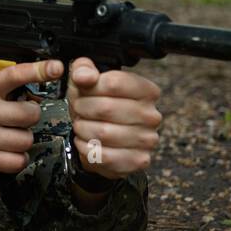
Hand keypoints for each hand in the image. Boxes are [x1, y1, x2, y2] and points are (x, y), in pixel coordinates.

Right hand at [0, 59, 60, 173]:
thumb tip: (23, 73)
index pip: (15, 74)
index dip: (39, 70)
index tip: (57, 68)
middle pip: (30, 114)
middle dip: (29, 116)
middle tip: (20, 117)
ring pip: (26, 139)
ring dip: (23, 138)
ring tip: (11, 135)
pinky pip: (17, 161)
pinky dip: (18, 158)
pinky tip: (10, 151)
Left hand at [66, 57, 160, 179]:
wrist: (102, 138)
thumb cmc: (97, 106)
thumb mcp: (89, 81)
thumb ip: (84, 70)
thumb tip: (84, 76)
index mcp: (146, 90)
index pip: (113, 83)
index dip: (89, 88)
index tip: (82, 92)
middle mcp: (151, 115)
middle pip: (106, 108)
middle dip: (82, 109)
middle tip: (79, 111)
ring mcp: (147, 140)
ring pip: (103, 133)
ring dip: (84, 130)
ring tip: (83, 126)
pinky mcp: (138, 160)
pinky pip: (105, 156)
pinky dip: (88, 149)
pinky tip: (87, 142)